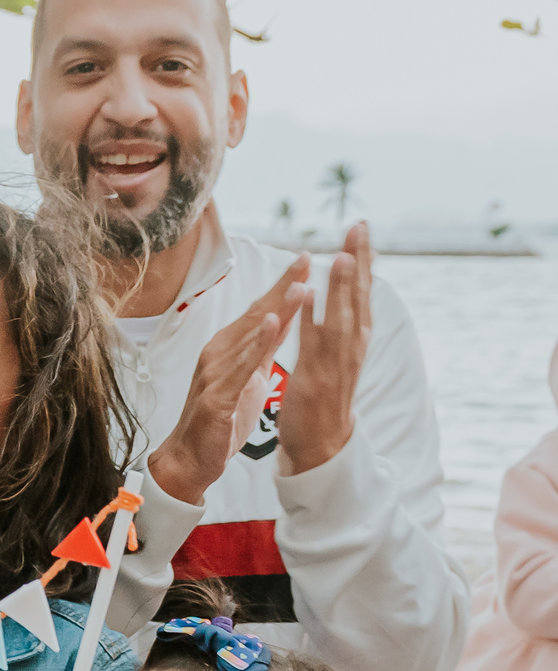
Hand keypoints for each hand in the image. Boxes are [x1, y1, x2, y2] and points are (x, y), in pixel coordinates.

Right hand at [148, 259, 309, 505]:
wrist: (190, 458)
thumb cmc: (220, 419)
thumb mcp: (249, 378)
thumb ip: (262, 350)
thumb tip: (282, 320)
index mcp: (228, 347)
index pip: (261, 310)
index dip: (284, 285)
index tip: (306, 261)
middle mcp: (219, 352)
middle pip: (257, 314)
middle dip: (283, 286)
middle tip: (306, 259)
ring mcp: (215, 372)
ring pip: (251, 335)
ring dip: (277, 308)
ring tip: (300, 285)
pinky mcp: (217, 396)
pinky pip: (240, 366)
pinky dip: (256, 344)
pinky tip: (271, 324)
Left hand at [276, 223, 371, 476]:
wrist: (322, 443)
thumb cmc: (326, 395)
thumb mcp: (339, 353)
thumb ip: (343, 323)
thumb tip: (347, 292)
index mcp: (355, 338)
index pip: (361, 291)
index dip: (363, 259)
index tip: (362, 227)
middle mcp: (351, 347)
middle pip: (358, 297)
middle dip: (359, 261)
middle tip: (360, 226)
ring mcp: (335, 363)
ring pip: (341, 318)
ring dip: (342, 288)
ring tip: (342, 256)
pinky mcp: (315, 378)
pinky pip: (313, 345)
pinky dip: (311, 319)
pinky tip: (306, 295)